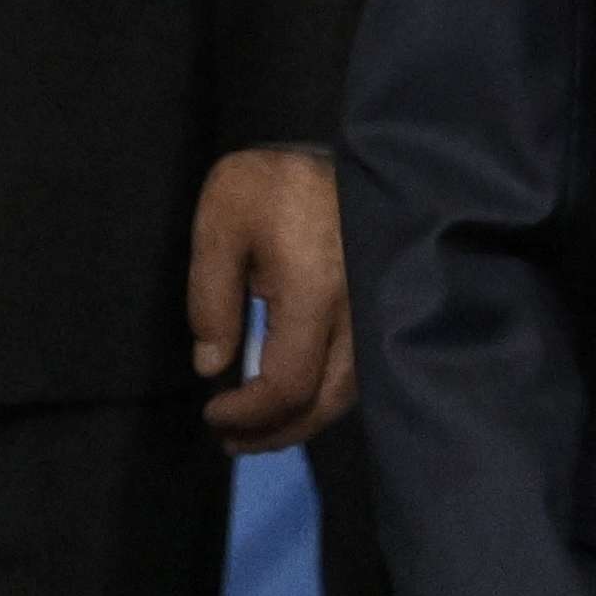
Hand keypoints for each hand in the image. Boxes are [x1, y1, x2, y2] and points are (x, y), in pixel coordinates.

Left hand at [187, 148, 357, 455]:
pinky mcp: (384, 312)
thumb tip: (211, 365)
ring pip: (347, 396)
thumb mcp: (221, 221)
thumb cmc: (274, 182)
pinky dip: (325, 397)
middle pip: (323, 403)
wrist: (351, 153)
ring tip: (258, 431)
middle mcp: (355, 315)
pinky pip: (360, 374)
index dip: (249, 413)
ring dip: (302, 420)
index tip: (213, 414)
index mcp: (313, 293)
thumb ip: (210, 295)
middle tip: (231, 443)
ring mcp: (377, 316)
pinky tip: (295, 398)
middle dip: (276, 432)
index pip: (286, 382)